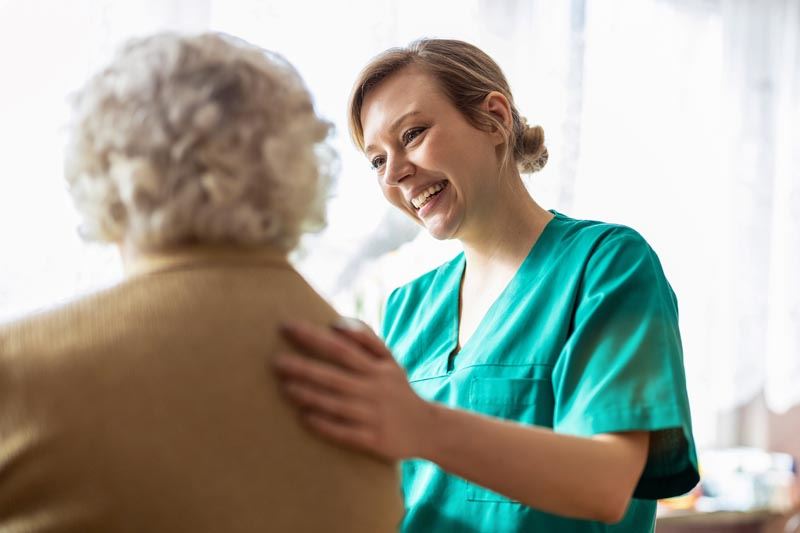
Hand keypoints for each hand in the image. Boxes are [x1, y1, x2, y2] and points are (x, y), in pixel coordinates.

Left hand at [272, 318, 432, 461]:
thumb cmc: (398, 390)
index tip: (287, 328)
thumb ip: (366, 339)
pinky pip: (346, 433)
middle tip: (276, 362)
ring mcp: (374, 416)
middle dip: (305, 368)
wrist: (427, 428)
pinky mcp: (374, 440)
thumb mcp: (389, 361)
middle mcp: (374, 390)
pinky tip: (305, 418)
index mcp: (377, 369)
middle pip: (335, 376)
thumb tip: (336, 324)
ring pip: (337, 404)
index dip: (314, 337)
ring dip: (310, 396)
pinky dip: (326, 425)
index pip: (342, 348)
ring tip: (285, 388)